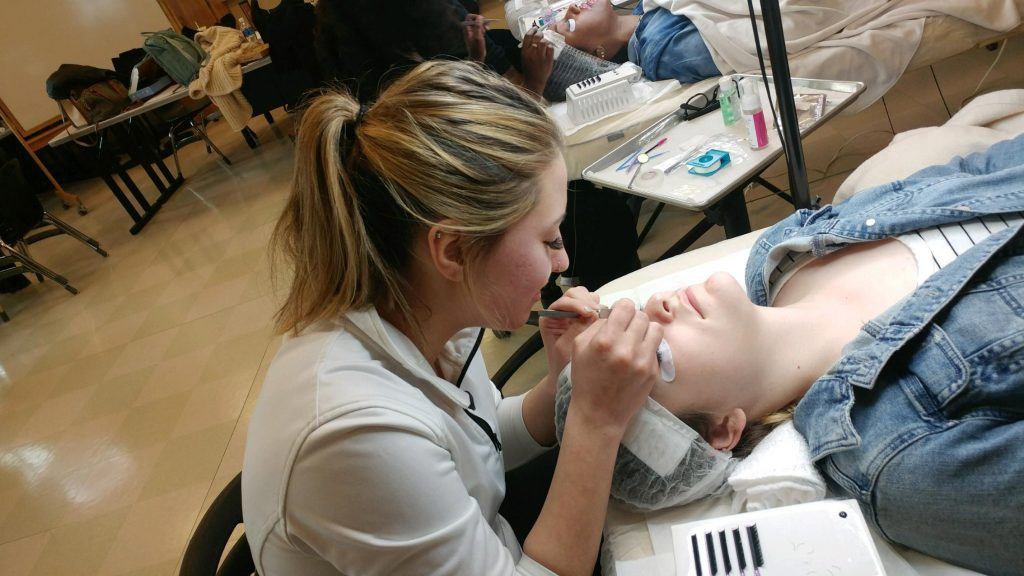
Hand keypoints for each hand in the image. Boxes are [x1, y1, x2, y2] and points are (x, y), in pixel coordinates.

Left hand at [464, 14, 487, 62]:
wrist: (477, 57)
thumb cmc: (476, 48)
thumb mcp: (478, 36)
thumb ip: (478, 26)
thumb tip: (479, 17)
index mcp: (466, 29)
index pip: (469, 17)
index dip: (476, 17)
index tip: (482, 20)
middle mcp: (469, 29)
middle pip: (474, 20)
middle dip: (481, 22)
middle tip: (485, 27)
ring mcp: (473, 32)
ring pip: (478, 24)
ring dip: (483, 25)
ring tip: (487, 30)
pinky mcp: (477, 35)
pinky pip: (480, 28)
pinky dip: (484, 28)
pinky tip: (487, 31)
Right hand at [521, 27, 553, 94]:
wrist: (534, 81)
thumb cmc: (529, 69)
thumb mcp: (524, 57)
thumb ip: (528, 48)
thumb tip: (533, 36)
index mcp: (524, 51)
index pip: (527, 36)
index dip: (532, 30)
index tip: (535, 29)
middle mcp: (532, 52)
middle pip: (537, 36)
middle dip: (540, 33)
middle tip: (541, 35)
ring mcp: (540, 56)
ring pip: (544, 41)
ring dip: (545, 40)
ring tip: (545, 43)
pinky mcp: (548, 60)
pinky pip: (550, 48)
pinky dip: (550, 47)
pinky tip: (549, 50)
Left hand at [539, 287, 600, 378]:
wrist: (565, 375)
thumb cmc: (561, 364)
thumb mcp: (565, 347)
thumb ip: (575, 329)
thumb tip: (591, 315)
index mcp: (550, 317)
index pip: (563, 301)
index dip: (576, 304)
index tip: (588, 313)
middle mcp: (560, 312)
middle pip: (574, 294)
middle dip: (586, 301)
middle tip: (597, 314)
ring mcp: (573, 313)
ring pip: (585, 296)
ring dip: (593, 304)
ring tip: (600, 317)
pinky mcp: (584, 317)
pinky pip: (593, 305)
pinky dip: (599, 308)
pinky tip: (602, 320)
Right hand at [568, 299, 662, 433]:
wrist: (599, 413)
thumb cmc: (585, 378)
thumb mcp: (579, 347)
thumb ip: (597, 325)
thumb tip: (614, 313)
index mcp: (605, 341)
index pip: (625, 306)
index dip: (622, 309)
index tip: (619, 316)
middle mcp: (626, 349)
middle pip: (641, 316)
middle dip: (633, 320)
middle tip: (626, 330)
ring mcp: (642, 361)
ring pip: (655, 329)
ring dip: (645, 331)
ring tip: (636, 340)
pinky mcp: (653, 372)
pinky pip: (656, 347)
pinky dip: (648, 348)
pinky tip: (637, 357)